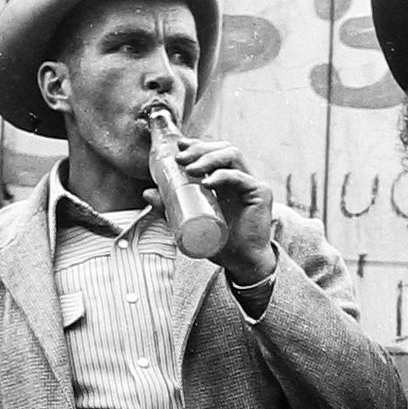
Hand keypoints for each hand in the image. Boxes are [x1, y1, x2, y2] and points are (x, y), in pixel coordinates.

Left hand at [161, 136, 275, 283]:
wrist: (242, 263)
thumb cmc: (221, 244)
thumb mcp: (189, 222)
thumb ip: (169, 208)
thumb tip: (146, 193)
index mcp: (226, 180)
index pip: (214, 152)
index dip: (197, 145)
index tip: (179, 146)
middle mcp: (241, 177)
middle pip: (222, 149)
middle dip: (200, 149)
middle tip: (180, 159)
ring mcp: (251, 183)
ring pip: (232, 155)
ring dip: (209, 158)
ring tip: (191, 169)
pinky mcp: (261, 192)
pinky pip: (240, 177)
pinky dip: (223, 176)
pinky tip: (208, 182)